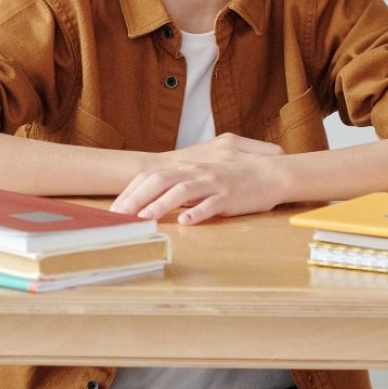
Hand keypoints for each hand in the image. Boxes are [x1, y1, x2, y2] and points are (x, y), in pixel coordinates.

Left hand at [109, 133, 286, 224]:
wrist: (272, 171)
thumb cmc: (237, 172)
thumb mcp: (205, 170)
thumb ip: (183, 178)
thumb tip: (158, 192)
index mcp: (188, 166)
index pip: (152, 175)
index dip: (132, 190)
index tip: (115, 207)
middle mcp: (197, 171)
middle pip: (160, 181)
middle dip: (137, 199)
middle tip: (119, 215)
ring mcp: (213, 183)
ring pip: (181, 191)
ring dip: (160, 205)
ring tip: (144, 218)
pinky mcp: (230, 196)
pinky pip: (211, 204)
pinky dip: (197, 212)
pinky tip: (185, 222)